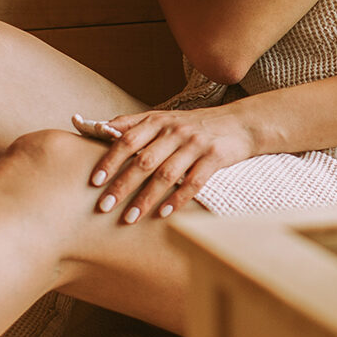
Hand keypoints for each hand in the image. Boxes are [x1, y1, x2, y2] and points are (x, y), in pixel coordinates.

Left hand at [85, 106, 256, 223]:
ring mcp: (196, 144)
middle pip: (143, 160)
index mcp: (158, 121)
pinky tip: (163, 214)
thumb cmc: (196, 125)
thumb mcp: (165, 118)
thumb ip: (134, 124)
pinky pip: (194, 182)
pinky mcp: (215, 157)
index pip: (128, 140)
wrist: (241, 123)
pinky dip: (177, 199)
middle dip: (122, 186)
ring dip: (145, 198)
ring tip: (129, 218)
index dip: (110, 160)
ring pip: (166, 174)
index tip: (94, 181)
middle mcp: (175, 131)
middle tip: (103, 207)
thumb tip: (100, 129)